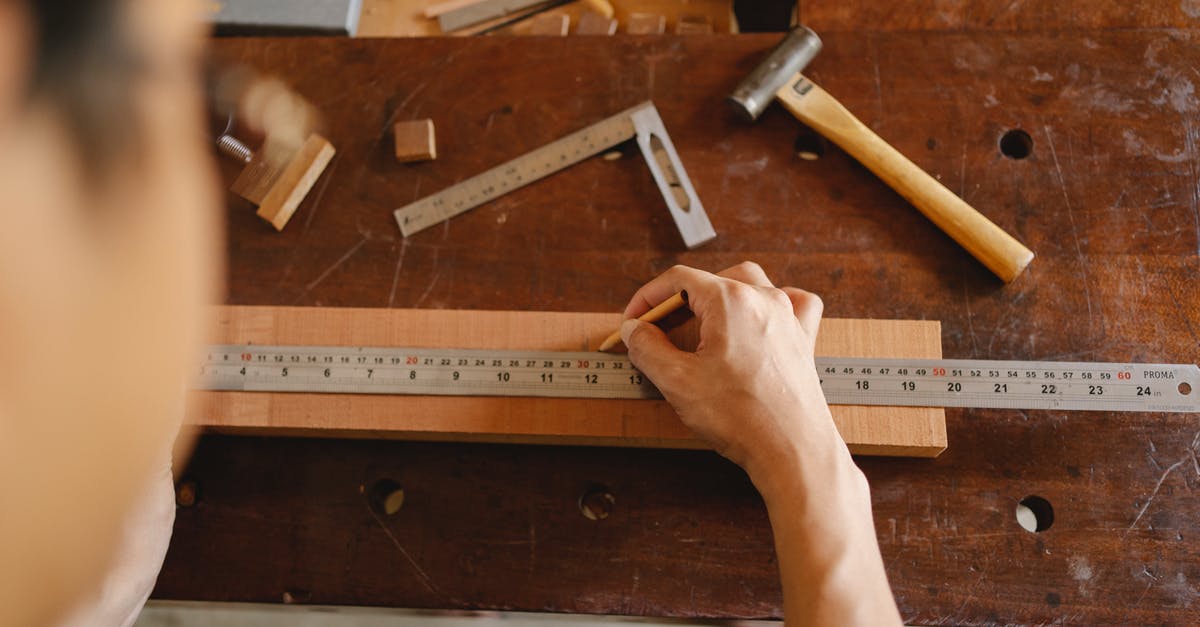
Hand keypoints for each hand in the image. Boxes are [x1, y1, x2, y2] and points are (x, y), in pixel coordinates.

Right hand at [618, 262, 848, 490]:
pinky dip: (769, 302)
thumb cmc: (743, 417)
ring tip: (698, 321)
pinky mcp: (802, 339)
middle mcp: (763, 300)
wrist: (792, 450)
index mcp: (730, 301)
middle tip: (655, 329)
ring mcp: (787, 317)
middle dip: (676, 300)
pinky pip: (791, 302)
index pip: (678, 279)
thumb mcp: (677, 381)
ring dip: (717, 296)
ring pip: (747, 284)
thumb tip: (635, 330)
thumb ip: (648, 348)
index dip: (648, 298)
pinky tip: (757, 316)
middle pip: (710, 281)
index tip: (634, 321)